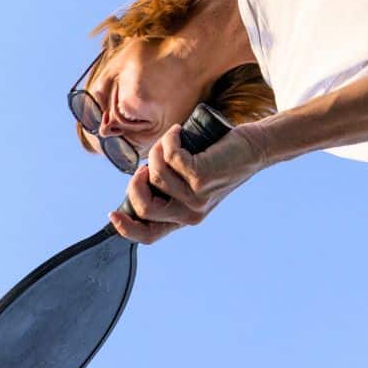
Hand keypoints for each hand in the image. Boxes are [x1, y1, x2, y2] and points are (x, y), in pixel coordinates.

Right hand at [107, 122, 270, 244]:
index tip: (112, 214)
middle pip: (144, 207)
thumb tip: (138, 182)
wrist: (254, 149)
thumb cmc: (220, 160)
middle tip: (145, 165)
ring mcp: (196, 197)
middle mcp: (190, 214)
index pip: (149, 236)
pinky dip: (170, 139)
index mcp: (184, 218)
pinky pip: (169, 157)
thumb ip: (168, 187)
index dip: (126, 228)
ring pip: (155, 175)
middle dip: (135, 183)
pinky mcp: (201, 177)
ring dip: (157, 151)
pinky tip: (179, 131)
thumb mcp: (190, 180)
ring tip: (172, 140)